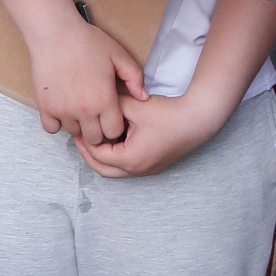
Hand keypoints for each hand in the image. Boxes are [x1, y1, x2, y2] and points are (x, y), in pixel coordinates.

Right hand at [29, 15, 147, 144]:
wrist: (55, 33)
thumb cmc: (87, 41)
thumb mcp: (118, 55)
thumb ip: (134, 77)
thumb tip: (143, 97)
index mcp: (104, 100)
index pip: (113, 132)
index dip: (114, 126)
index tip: (110, 116)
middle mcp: (84, 111)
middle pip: (94, 138)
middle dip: (97, 129)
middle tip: (95, 114)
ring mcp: (63, 110)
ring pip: (73, 132)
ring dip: (78, 124)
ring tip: (78, 107)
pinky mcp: (45, 106)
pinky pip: (51, 128)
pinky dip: (57, 122)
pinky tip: (62, 108)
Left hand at [75, 90, 223, 178]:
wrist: (197, 119)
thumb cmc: (167, 113)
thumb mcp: (134, 107)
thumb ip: (112, 107)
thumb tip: (96, 105)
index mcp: (130, 159)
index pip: (98, 155)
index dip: (85, 142)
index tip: (78, 129)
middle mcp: (138, 170)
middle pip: (103, 170)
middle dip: (89, 155)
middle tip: (80, 139)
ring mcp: (148, 170)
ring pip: (116, 171)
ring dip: (104, 157)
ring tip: (96, 137)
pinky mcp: (155, 165)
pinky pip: (128, 166)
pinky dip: (117, 157)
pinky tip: (116, 139)